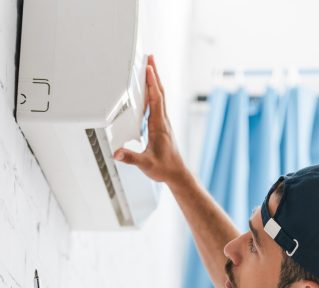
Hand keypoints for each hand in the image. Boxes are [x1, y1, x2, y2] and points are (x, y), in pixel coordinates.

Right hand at [113, 54, 185, 184]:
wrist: (177, 174)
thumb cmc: (165, 168)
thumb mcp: (146, 165)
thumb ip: (131, 158)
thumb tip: (117, 153)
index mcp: (159, 126)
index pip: (156, 99)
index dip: (152, 83)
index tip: (148, 67)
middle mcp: (163, 121)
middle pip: (159, 92)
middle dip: (155, 74)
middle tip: (150, 57)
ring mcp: (163, 123)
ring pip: (159, 97)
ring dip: (155, 81)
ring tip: (149, 67)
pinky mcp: (162, 126)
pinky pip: (157, 104)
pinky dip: (153, 93)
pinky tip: (148, 91)